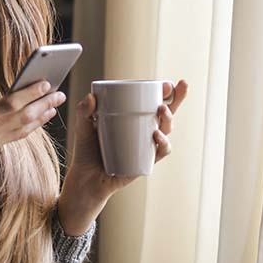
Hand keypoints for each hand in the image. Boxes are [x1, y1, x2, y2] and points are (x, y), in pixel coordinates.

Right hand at [0, 80, 65, 229]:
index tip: (46, 83)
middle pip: (25, 116)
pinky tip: (35, 121)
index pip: (12, 102)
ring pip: (24, 129)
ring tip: (54, 107)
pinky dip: (27, 128)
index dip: (32, 92)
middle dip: (45, 103)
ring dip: (41, 117)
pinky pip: (14, 137)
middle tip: (60, 93)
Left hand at [62, 80, 189, 204]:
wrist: (86, 179)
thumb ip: (83, 112)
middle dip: (177, 99)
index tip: (166, 83)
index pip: (150, 102)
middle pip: (166, 113)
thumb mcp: (83, 128)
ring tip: (161, 109)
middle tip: (179, 86)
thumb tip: (91, 97)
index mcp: (131, 120)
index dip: (163, 92)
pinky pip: (161, 152)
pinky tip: (156, 135)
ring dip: (168, 118)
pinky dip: (163, 143)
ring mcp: (146, 146)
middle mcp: (143, 132)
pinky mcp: (146, 161)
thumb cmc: (87, 152)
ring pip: (166, 130)